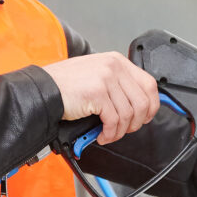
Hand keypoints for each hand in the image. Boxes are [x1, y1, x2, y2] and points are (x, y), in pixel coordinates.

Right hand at [40, 52, 160, 145]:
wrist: (43, 89)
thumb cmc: (66, 85)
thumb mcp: (97, 75)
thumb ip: (117, 85)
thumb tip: (138, 105)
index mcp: (117, 61)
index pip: (149, 84)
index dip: (152, 106)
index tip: (145, 117)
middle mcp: (114, 67)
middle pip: (143, 102)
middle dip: (136, 122)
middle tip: (124, 130)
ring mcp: (106, 78)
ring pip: (129, 114)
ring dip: (120, 131)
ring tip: (109, 134)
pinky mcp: (97, 93)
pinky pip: (114, 121)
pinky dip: (110, 133)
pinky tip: (102, 135)